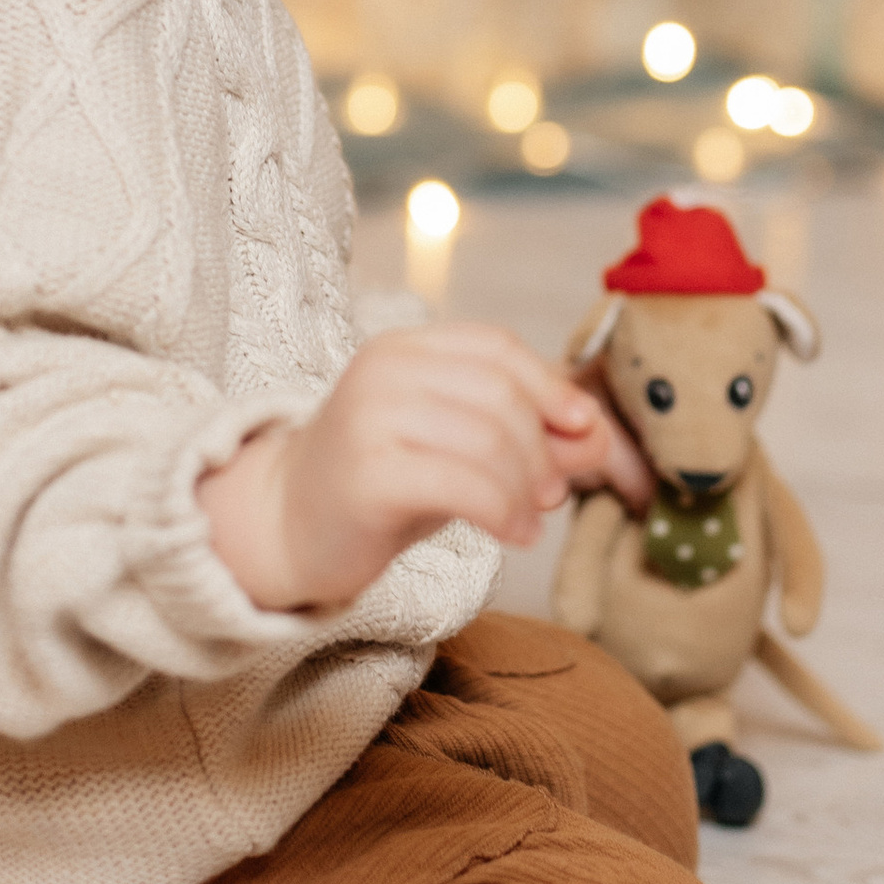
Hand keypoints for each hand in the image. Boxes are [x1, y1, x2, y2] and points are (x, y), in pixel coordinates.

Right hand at [200, 326, 649, 613]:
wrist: (283, 529)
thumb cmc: (379, 485)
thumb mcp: (456, 449)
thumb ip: (525, 436)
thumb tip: (600, 435)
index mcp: (402, 349)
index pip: (495, 347)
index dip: (550, 386)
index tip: (582, 428)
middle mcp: (382, 371)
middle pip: (499, 394)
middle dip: (542, 446)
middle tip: (553, 493)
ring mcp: (369, 419)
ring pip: (488, 439)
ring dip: (526, 485)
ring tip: (530, 518)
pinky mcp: (368, 474)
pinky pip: (463, 485)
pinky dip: (504, 512)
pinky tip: (514, 535)